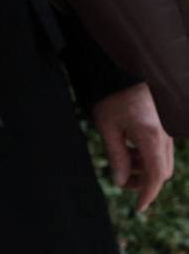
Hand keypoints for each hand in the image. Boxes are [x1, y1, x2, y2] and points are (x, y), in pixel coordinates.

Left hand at [93, 82, 173, 211]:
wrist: (120, 67)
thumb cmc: (111, 94)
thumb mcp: (107, 126)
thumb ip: (115, 156)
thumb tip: (119, 181)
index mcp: (151, 135)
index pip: (156, 176)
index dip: (147, 194)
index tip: (138, 208)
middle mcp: (165, 133)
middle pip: (162, 170)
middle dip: (143, 180)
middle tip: (121, 177)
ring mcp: (167, 127)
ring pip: (162, 159)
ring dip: (144, 166)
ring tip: (120, 155)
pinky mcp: (164, 122)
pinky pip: (161, 146)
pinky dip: (147, 153)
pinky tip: (128, 144)